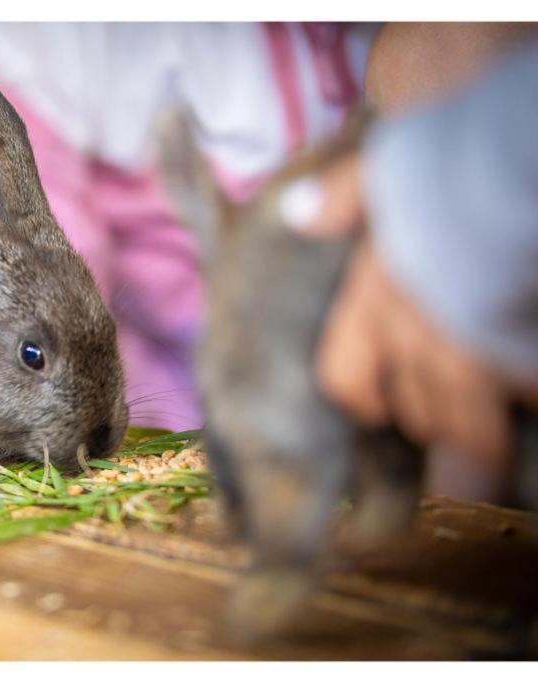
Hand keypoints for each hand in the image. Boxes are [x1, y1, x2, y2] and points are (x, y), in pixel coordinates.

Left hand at [280, 154, 521, 472]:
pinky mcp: (518, 353)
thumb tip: (300, 213)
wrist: (516, 176)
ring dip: (477, 435)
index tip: (377, 410)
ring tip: (488, 443)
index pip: (345, 378)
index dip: (363, 399)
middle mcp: (416, 337)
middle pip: (416, 412)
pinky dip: (529, 399)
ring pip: (468, 424)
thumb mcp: (387, 167)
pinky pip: (526, 397)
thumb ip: (345, 196)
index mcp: (373, 300)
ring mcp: (471, 353)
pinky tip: (531, 393)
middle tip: (446, 427)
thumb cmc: (448, 169)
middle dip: (430, 420)